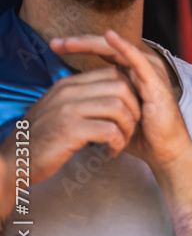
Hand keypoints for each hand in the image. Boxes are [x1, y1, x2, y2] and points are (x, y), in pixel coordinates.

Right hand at [1, 66, 139, 190]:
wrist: (13, 161)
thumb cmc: (42, 139)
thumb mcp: (60, 109)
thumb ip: (83, 98)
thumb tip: (116, 95)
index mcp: (68, 84)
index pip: (113, 74)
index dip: (131, 92)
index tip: (130, 111)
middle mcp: (68, 91)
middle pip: (121, 86)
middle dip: (135, 108)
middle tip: (130, 127)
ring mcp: (68, 109)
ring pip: (119, 107)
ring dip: (128, 127)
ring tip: (121, 141)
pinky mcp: (70, 130)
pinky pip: (109, 130)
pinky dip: (118, 142)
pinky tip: (112, 151)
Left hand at [50, 31, 191, 172]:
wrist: (163, 150)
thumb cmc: (141, 135)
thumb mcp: (112, 114)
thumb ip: (98, 102)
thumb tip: (71, 101)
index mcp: (129, 74)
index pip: (102, 52)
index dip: (79, 47)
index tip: (54, 47)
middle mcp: (140, 69)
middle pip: (108, 48)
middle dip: (80, 42)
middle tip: (55, 42)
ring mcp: (149, 73)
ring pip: (118, 50)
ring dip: (94, 43)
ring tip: (71, 41)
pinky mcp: (155, 81)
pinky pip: (138, 60)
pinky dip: (124, 47)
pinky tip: (109, 37)